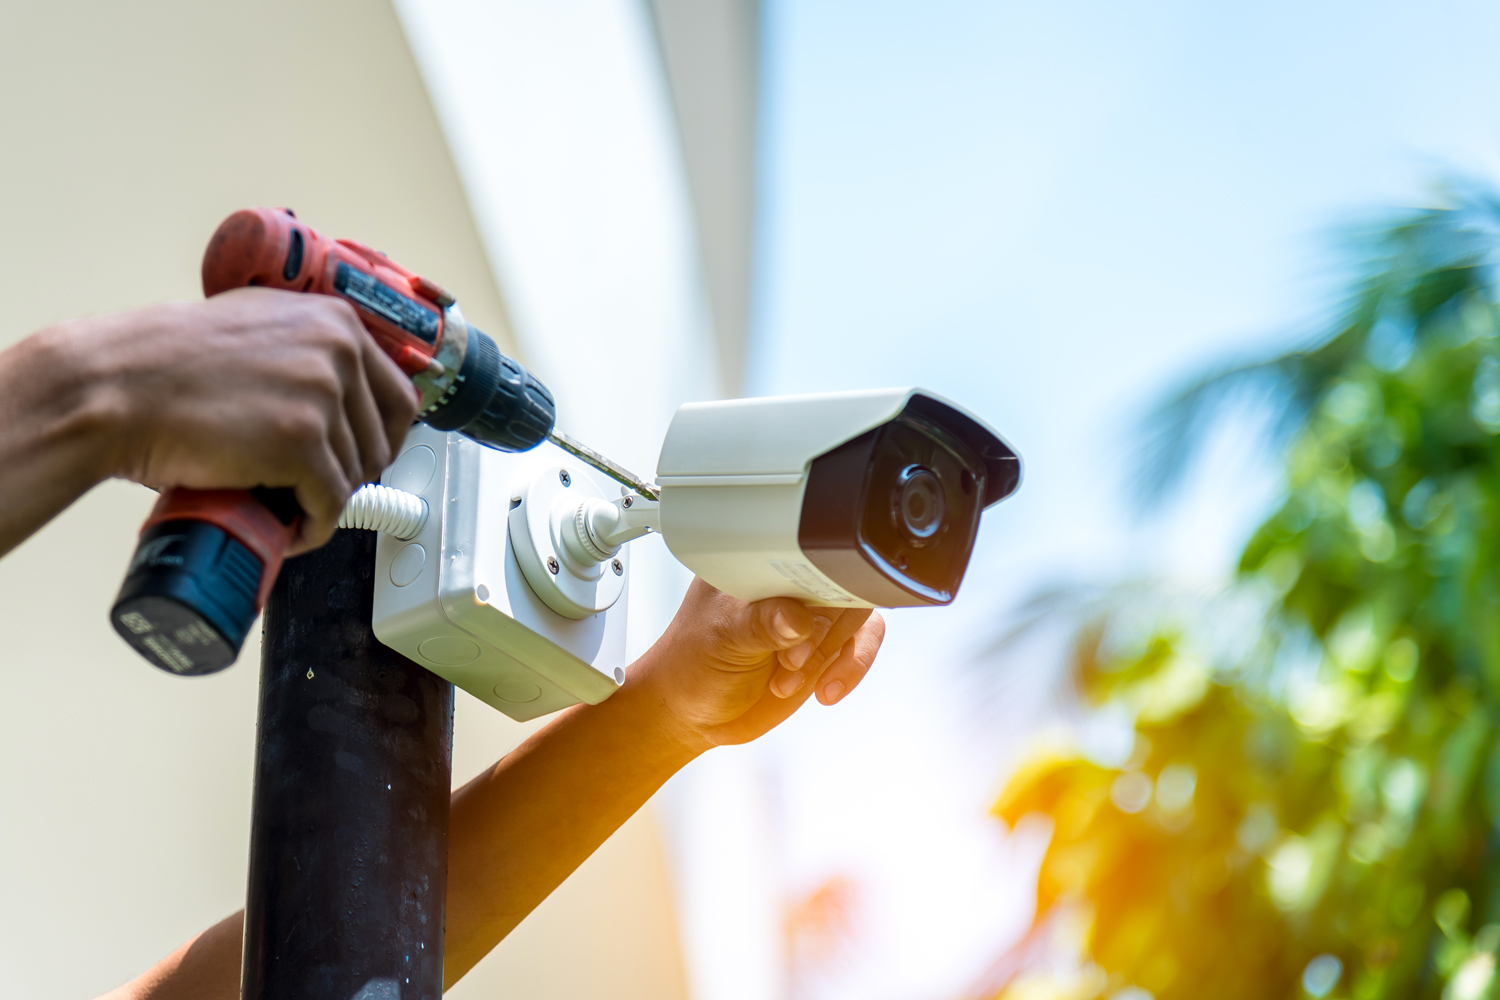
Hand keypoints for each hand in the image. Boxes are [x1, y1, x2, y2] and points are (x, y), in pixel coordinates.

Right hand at [51, 288, 416, 551]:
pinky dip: (313, 528)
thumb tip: (340, 388)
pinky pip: (330, 504)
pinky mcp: (301, 443)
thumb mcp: (258, 327)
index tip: (366, 459)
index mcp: (336, 321)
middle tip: (316, 489)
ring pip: (353, 476)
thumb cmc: (167, 363)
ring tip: (286, 505)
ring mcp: (322, 396)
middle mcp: (338, 352)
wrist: (114, 386)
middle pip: (380, 442)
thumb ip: (306, 346)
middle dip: (352, 474)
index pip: (398, 396)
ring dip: (323, 502)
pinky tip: (289, 531)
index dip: (384, 438)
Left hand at [630, 577, 886, 749]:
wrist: (695, 710)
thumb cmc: (694, 664)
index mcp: (759, 562)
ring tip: (788, 681)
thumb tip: (797, 618)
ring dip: (830, 655)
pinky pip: (859, 648)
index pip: (808, 549)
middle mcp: (790, 584)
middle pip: (844, 582)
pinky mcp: (826, 647)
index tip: (801, 620)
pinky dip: (850, 669)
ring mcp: (810, 615)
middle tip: (790, 660)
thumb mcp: (721, 639)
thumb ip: (759, 626)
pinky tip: (824, 691)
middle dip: (823, 630)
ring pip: (858, 617)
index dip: (815, 582)